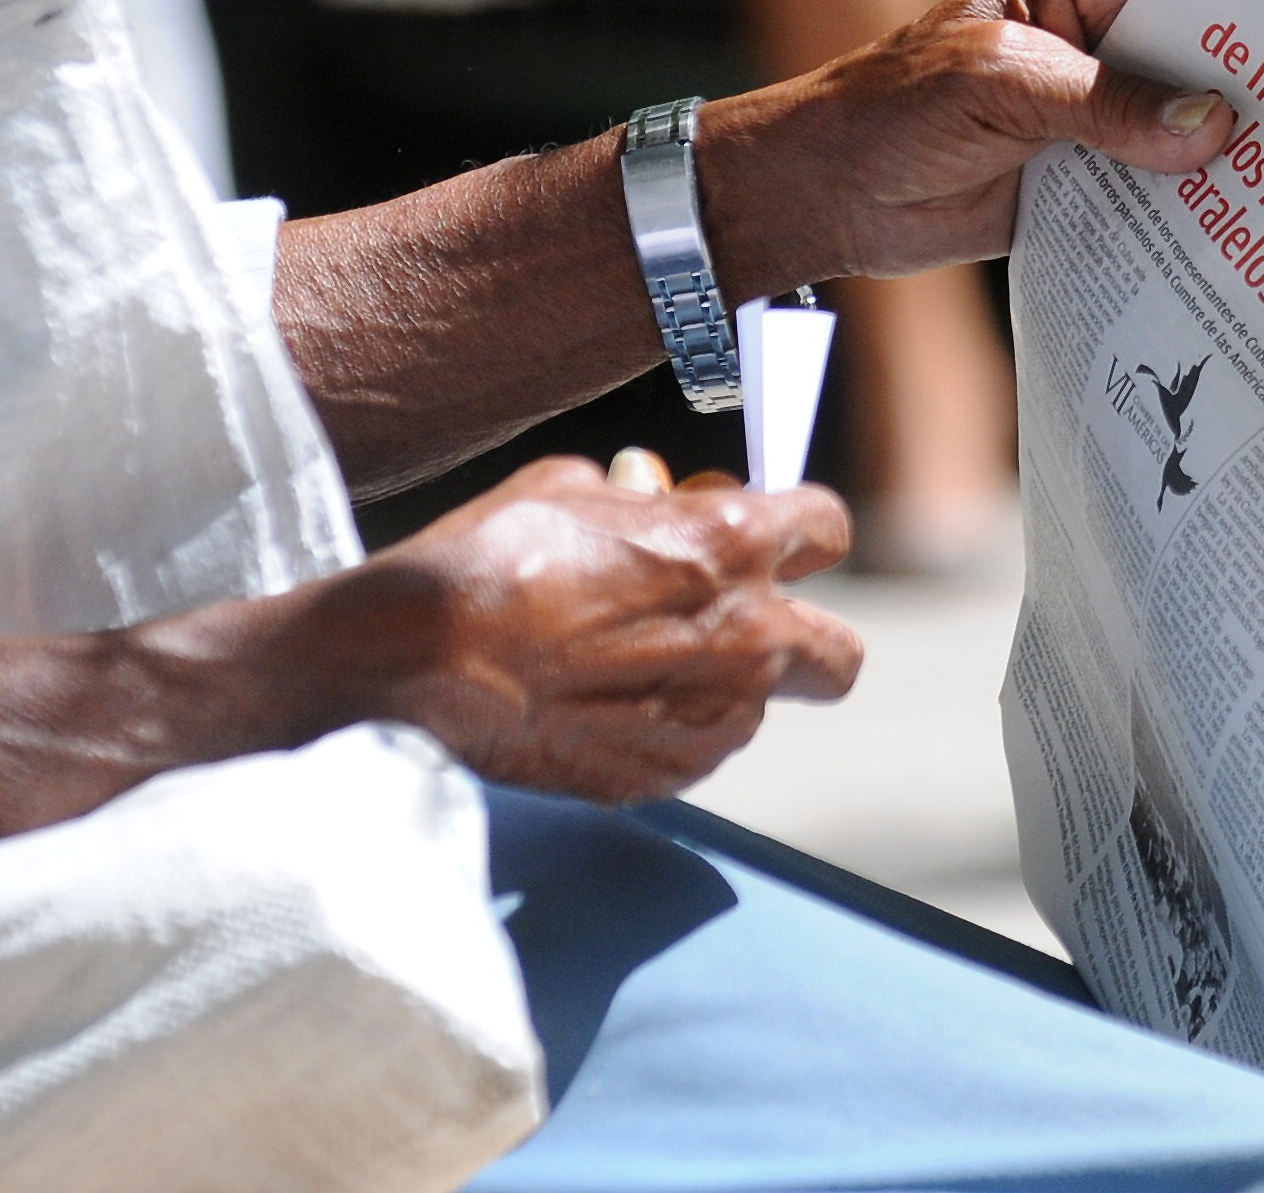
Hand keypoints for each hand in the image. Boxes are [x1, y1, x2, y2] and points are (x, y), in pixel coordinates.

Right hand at [352, 454, 862, 800]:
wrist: (424, 659)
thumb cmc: (494, 556)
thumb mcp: (573, 486)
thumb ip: (641, 500)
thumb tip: (651, 497)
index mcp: (735, 546)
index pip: (828, 528)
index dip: (797, 527)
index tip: (768, 532)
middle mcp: (746, 639)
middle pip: (839, 656)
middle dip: (806, 635)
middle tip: (746, 619)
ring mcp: (711, 720)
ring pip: (758, 706)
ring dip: (721, 685)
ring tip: (632, 663)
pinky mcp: (666, 777)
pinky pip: (696, 748)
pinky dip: (668, 728)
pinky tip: (600, 704)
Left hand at [698, 0, 1241, 294]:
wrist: (829, 195)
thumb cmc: (893, 113)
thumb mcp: (1002, 91)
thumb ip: (1106, 108)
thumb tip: (1215, 128)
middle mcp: (1101, 28)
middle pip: (1208, 45)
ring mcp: (1102, 103)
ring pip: (1194, 118)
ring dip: (1243, 149)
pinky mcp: (1097, 168)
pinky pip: (1167, 180)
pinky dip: (1205, 202)